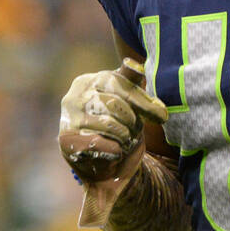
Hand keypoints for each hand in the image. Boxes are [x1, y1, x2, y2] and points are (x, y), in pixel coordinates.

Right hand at [59, 57, 168, 185]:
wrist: (101, 165)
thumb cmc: (117, 125)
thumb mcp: (127, 100)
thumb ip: (131, 82)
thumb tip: (138, 65)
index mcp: (89, 81)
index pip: (118, 83)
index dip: (142, 101)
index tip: (162, 116)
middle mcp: (74, 97)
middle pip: (115, 104)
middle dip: (133, 121)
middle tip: (137, 131)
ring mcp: (68, 119)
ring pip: (109, 125)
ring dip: (125, 136)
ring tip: (125, 140)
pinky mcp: (67, 141)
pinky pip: (100, 144)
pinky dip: (115, 150)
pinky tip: (116, 152)